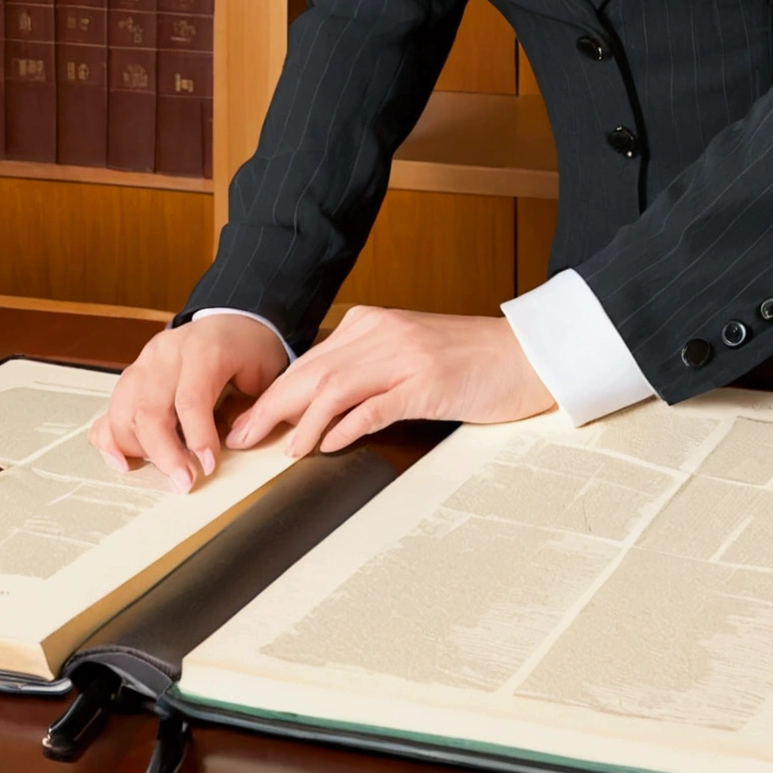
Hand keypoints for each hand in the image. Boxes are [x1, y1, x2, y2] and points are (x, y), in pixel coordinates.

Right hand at [88, 315, 289, 491]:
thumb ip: (253, 405)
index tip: (208, 465)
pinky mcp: (132, 375)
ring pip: (124, 410)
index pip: (190, 398)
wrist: (232, 321)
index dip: (198, 437)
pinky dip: (111, 438)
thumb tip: (236, 443)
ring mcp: (144, 363)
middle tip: (184, 481)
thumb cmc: (248, 348)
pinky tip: (123, 461)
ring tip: (163, 472)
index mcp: (203, 348)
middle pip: (149, 408)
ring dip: (138, 450)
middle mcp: (167, 353)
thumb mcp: (265, 369)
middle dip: (164, 454)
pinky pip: (110, 408)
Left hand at [223, 307, 554, 457]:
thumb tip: (323, 404)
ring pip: (335, 386)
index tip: (249, 418)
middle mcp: (386, 333)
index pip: (312, 358)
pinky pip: (375, 406)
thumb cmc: (472, 360)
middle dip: (273, 407)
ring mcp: (406, 357)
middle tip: (245, 438)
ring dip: (303, 422)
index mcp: (378, 323)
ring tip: (285, 450)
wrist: (527, 354)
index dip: (275, 392)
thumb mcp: (412, 354)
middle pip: (313, 371)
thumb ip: (370, 367)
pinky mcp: (428, 384)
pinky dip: (347, 426)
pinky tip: (331, 444)